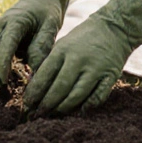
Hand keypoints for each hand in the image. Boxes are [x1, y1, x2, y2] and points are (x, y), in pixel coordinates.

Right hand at [0, 0, 80, 88]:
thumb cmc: (48, 10)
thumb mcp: (50, 25)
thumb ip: (42, 46)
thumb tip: (34, 70)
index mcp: (14, 20)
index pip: (5, 45)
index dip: (2, 64)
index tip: (4, 80)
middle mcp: (2, 24)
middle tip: (0, 88)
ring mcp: (0, 29)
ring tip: (1, 86)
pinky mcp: (2, 34)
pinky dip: (0, 62)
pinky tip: (6, 76)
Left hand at [23, 0, 141, 113]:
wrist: (114, 27)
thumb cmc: (82, 39)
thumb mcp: (62, 44)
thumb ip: (49, 63)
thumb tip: (34, 86)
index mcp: (63, 49)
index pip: (44, 75)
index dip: (34, 92)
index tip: (27, 103)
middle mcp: (79, 59)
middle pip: (59, 88)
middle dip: (46, 104)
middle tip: (38, 114)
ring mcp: (96, 68)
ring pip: (77, 96)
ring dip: (63, 108)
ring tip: (55, 114)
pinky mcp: (111, 76)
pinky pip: (98, 97)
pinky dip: (87, 106)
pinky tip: (79, 111)